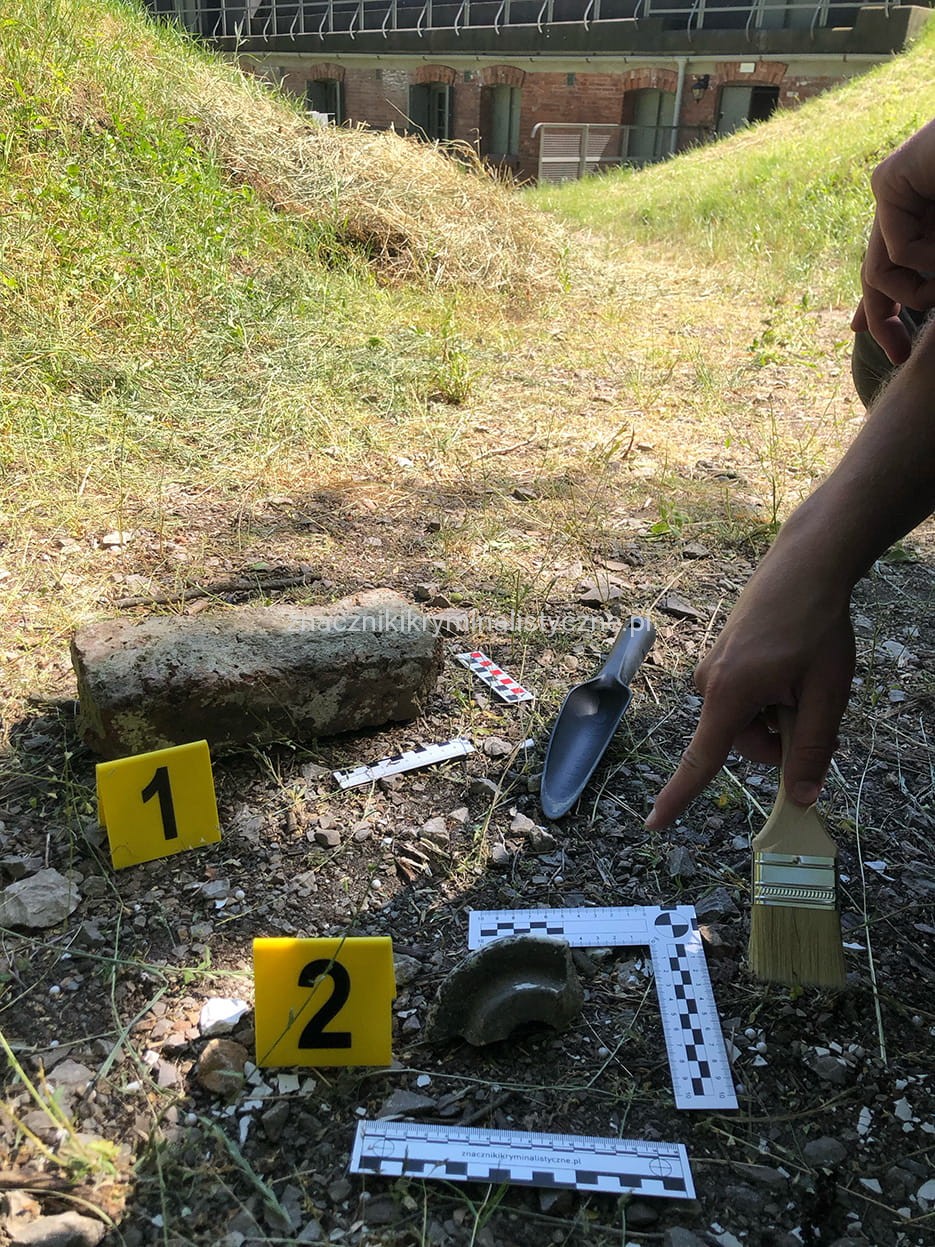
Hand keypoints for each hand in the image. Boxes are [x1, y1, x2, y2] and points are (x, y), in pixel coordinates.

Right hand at [645, 543, 855, 829]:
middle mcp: (708, 682)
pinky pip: (745, 695)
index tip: (654, 824)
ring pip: (748, 718)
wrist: (805, 564)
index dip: (678, 797)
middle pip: (744, 741)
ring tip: (804, 673)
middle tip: (814, 702)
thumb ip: (813, 749)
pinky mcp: (721, 657)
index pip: (701, 759)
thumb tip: (801, 796)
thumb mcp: (827, 693)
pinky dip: (771, 692)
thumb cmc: (817, 623)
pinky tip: (791, 662)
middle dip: (780, 735)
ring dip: (779, 710)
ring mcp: (713, 668)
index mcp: (729, 694)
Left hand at [853, 120, 934, 361]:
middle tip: (900, 356)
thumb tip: (897, 315)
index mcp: (921, 221)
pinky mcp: (887, 181)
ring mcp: (890, 192)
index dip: (881, 310)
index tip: (886, 346)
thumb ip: (934, 277)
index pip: (888, 271)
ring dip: (917, 294)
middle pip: (873, 277)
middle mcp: (901, 207)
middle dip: (882, 322)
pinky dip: (929, 262)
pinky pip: (898, 249)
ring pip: (879, 272)